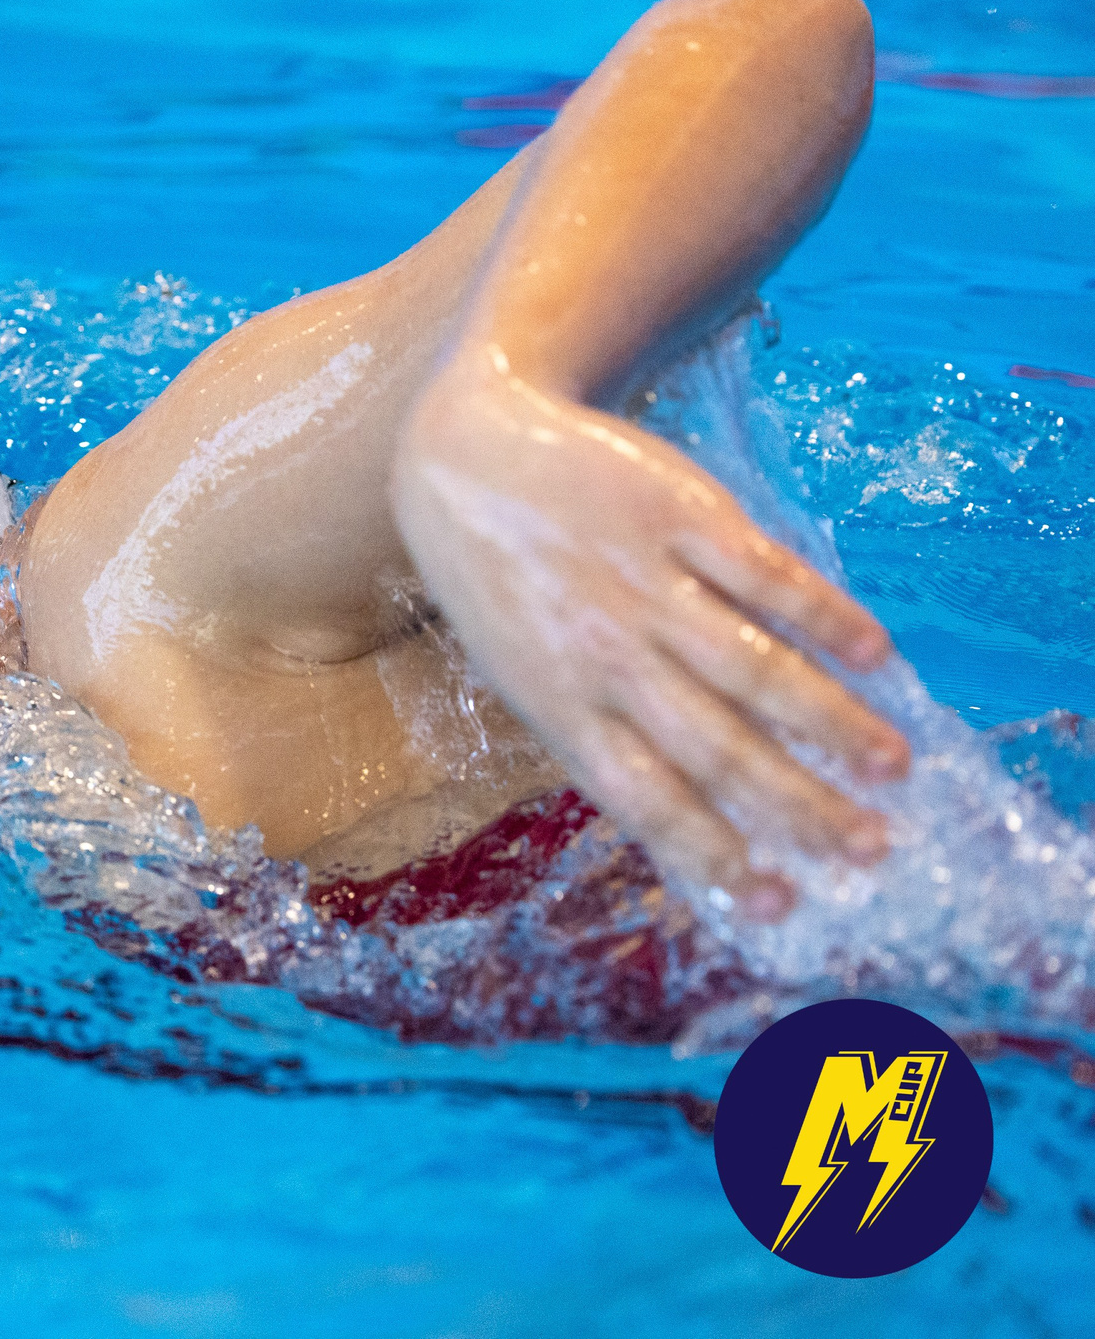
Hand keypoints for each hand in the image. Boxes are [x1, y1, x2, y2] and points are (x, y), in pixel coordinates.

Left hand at [390, 355, 909, 920]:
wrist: (463, 456)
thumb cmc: (506, 586)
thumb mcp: (527, 674)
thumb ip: (600, 736)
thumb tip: (694, 811)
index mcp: (562, 705)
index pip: (646, 798)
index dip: (715, 853)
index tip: (782, 902)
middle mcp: (605, 653)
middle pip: (718, 746)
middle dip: (800, 805)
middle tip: (871, 848)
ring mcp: (643, 583)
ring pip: (754, 668)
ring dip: (832, 721)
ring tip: (893, 764)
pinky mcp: (678, 514)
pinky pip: (766, 573)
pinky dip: (826, 615)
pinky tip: (877, 654)